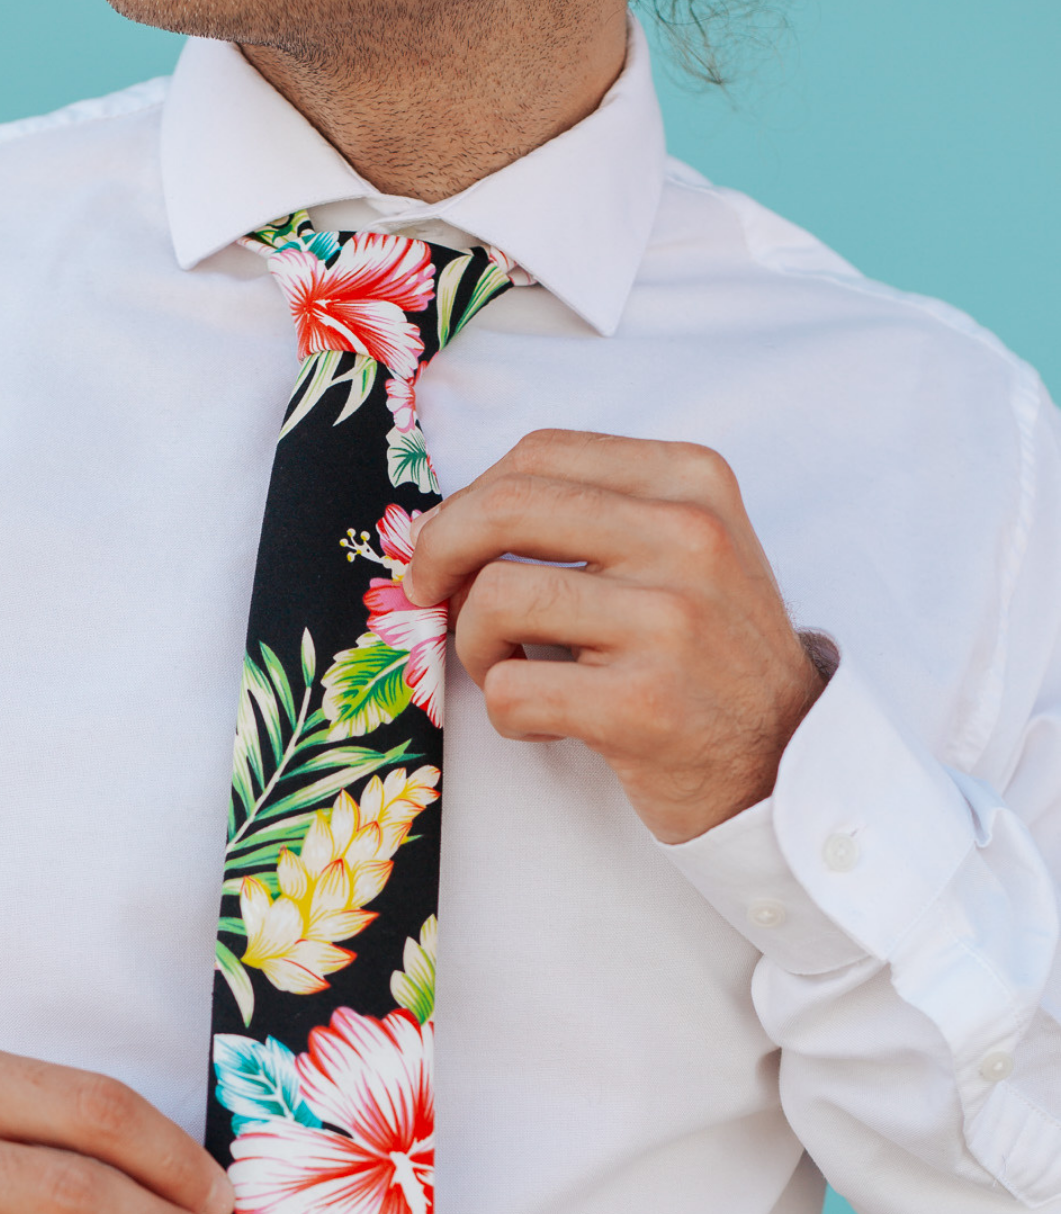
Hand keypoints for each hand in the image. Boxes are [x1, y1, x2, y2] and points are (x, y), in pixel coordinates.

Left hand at [405, 430, 827, 844]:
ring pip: (495, 599)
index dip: (469, 499)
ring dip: (476, 644)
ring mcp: (669, 621)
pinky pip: (513, 690)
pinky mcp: (642, 704)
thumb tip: (455, 519)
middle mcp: (688, 537)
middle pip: (506, 509)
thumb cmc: (708, 655)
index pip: (540, 455)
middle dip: (440, 552)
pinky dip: (507, 713)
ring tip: (510, 669)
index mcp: (691, 482)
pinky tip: (545, 721)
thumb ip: (592, 514)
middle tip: (429, 594)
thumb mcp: (682, 550)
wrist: (783, 758)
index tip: (450, 545)